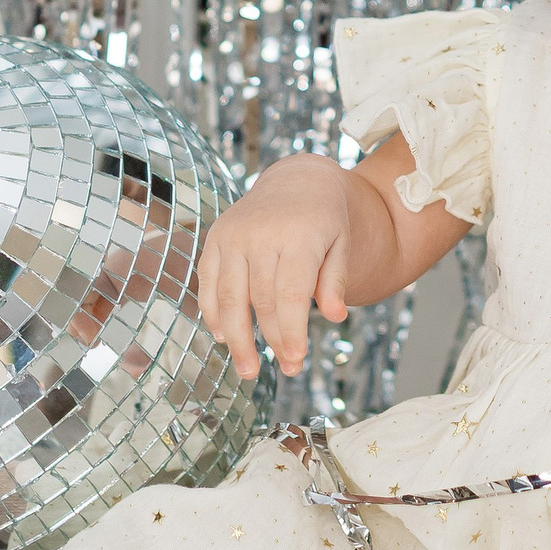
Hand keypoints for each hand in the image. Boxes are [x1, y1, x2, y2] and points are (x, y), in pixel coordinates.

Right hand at [197, 157, 355, 380]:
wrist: (298, 181)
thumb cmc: (326, 220)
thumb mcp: (342, 243)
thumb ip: (336, 279)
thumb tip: (335, 317)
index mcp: (298, 233)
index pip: (291, 293)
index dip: (292, 330)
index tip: (297, 359)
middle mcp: (260, 232)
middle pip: (260, 300)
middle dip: (272, 340)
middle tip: (288, 369)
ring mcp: (233, 234)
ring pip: (229, 297)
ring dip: (238, 338)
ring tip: (249, 369)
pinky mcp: (215, 237)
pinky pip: (208, 282)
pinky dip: (213, 313)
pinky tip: (223, 337)